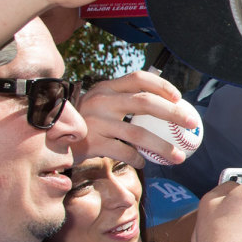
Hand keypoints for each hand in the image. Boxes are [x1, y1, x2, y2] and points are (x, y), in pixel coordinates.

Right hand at [73, 70, 196, 166]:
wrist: (50, 138)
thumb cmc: (86, 123)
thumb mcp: (101, 104)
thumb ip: (124, 102)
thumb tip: (165, 105)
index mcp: (106, 87)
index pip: (138, 78)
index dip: (162, 85)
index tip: (180, 98)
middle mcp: (101, 100)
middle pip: (145, 103)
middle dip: (173, 113)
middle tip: (192, 124)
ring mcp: (96, 122)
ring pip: (139, 133)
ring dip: (163, 147)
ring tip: (179, 157)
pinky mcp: (92, 142)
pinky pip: (125, 152)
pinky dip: (138, 159)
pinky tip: (144, 163)